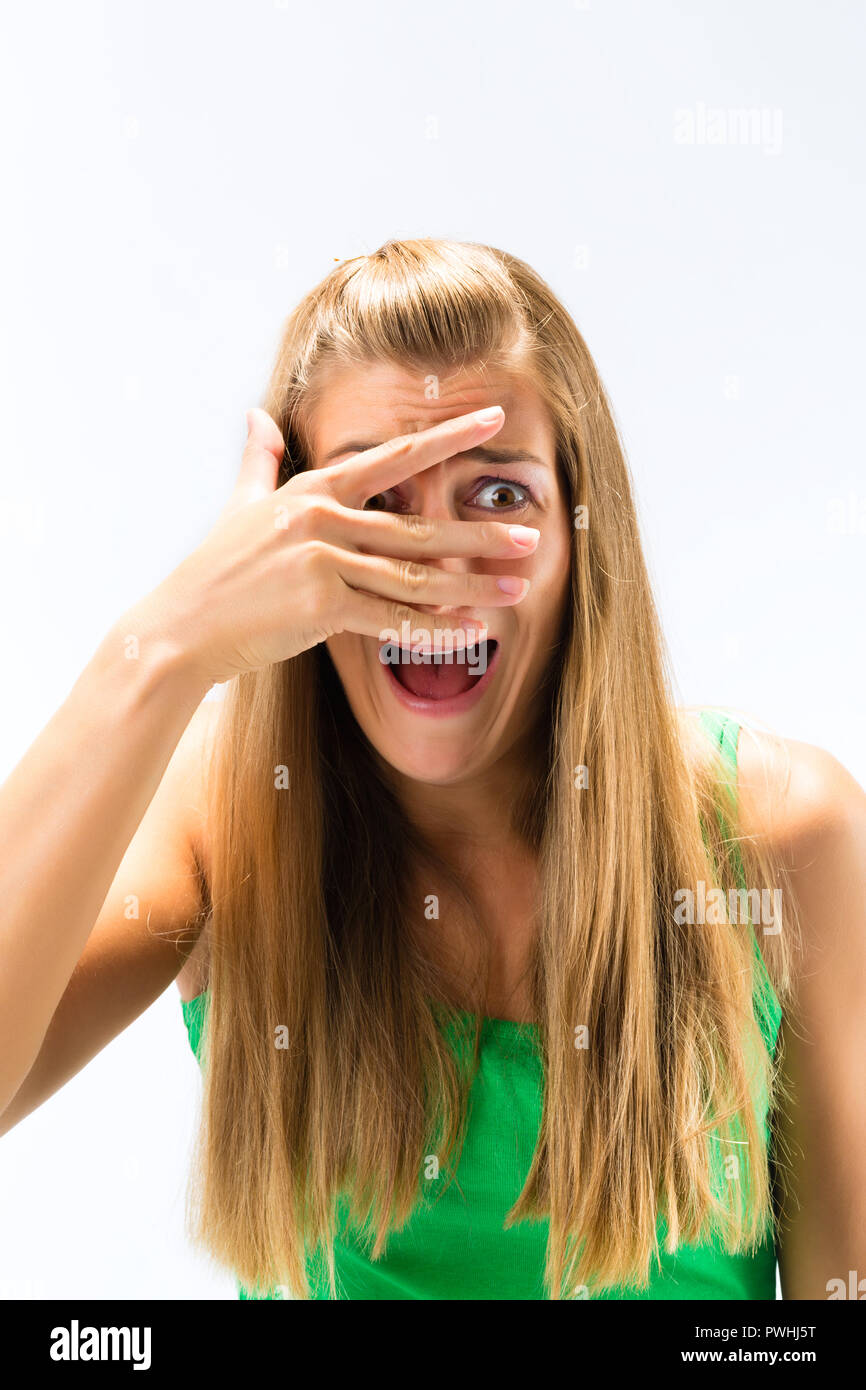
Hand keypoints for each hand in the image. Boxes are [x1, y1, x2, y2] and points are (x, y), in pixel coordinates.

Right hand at [141, 404, 538, 686]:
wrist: (181, 626)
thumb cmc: (215, 570)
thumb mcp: (240, 505)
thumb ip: (260, 460)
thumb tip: (257, 416)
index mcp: (313, 489)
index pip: (393, 456)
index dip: (447, 437)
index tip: (493, 418)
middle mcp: (323, 518)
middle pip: (418, 527)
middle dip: (479, 534)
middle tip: (530, 535)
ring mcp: (322, 561)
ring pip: (415, 576)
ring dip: (472, 586)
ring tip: (517, 588)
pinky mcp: (320, 606)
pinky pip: (391, 619)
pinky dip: (434, 628)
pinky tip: (471, 633)